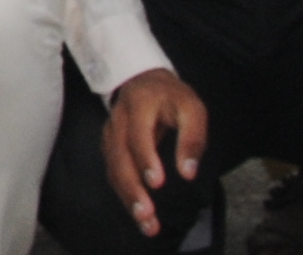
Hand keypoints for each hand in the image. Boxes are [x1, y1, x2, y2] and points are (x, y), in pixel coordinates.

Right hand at [101, 68, 209, 237]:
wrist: (144, 81)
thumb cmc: (172, 97)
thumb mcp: (192, 108)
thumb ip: (192, 138)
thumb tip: (188, 173)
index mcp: (139, 105)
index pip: (138, 134)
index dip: (145, 159)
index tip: (156, 183)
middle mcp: (118, 119)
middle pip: (119, 156)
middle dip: (131, 187)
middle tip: (147, 214)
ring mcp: (110, 133)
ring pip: (113, 167)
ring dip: (126, 196)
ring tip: (145, 221)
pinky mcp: (110, 145)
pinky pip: (112, 170)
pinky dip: (123, 192)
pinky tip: (136, 209)